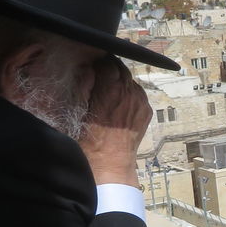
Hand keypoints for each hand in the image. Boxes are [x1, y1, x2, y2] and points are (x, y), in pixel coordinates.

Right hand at [79, 58, 149, 186]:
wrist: (110, 165)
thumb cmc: (89, 141)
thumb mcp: (78, 111)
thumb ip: (84, 85)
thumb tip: (87, 67)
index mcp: (112, 89)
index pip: (107, 61)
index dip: (97, 61)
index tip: (90, 63)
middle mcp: (130, 92)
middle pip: (120, 67)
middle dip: (109, 68)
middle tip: (97, 73)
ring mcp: (141, 101)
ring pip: (130, 79)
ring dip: (119, 80)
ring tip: (107, 89)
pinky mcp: (146, 110)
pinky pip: (137, 93)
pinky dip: (128, 92)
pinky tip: (118, 101)